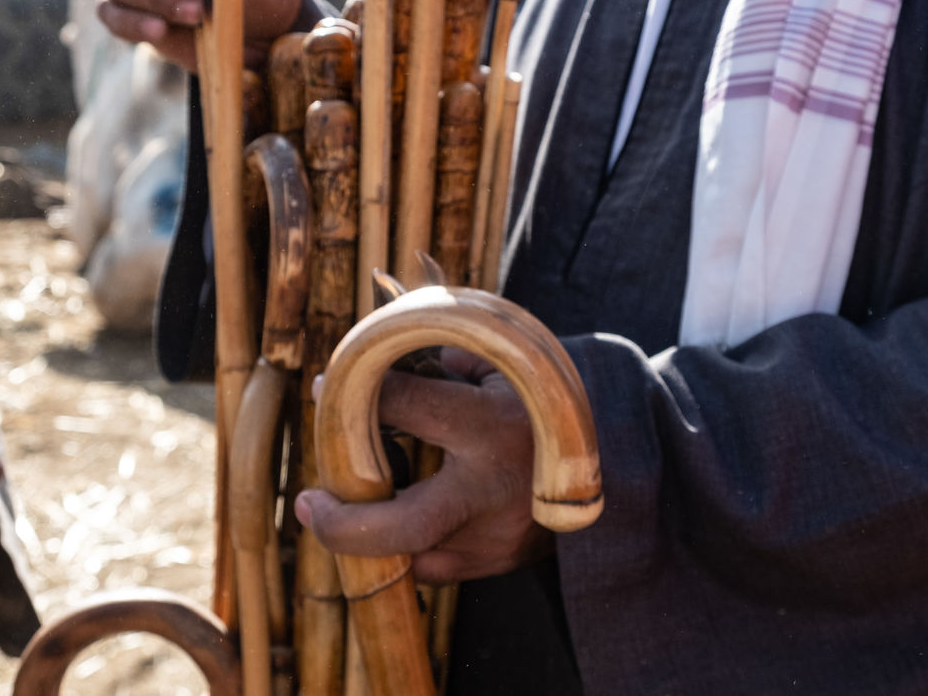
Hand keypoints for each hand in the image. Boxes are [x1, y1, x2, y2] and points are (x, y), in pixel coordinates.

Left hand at [295, 349, 551, 584]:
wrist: (618, 460)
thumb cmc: (547, 401)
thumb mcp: (507, 365)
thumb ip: (450, 361)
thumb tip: (387, 358)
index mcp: (490, 425)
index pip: (406, 406)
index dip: (353, 394)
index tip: (324, 389)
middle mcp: (489, 489)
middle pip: (399, 525)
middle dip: (342, 523)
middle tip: (310, 502)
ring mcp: (492, 536)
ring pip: (409, 556)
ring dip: (369, 536)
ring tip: (343, 511)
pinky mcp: (495, 564)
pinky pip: (432, 568)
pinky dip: (406, 547)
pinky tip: (393, 524)